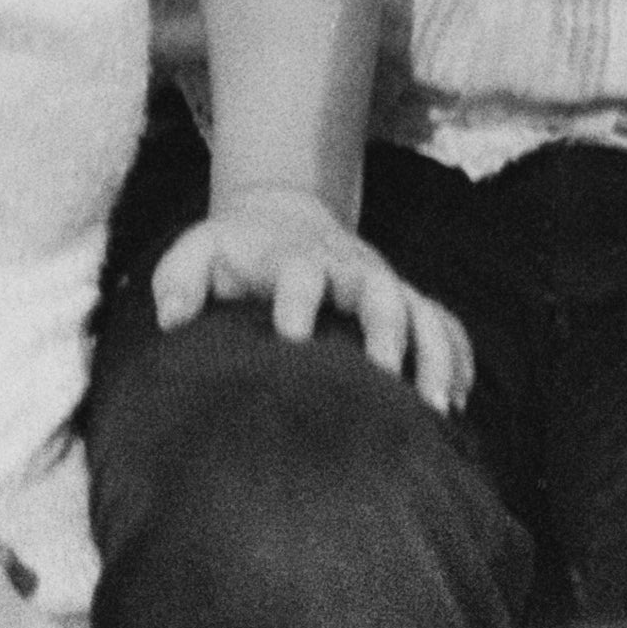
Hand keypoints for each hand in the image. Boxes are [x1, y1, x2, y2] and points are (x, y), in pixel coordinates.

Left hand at [146, 188, 473, 412]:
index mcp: (297, 258)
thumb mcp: (199, 252)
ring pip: (423, 312)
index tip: (292, 336)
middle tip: (384, 376)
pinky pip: (445, 326)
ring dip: (433, 353)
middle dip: (386, 330)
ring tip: (436, 407)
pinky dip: (456, 359)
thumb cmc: (236, 253)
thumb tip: (171, 320)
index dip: (298, 299)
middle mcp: (350, 271)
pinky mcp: (406, 304)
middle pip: (380, 291)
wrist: (284, 220)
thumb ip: (179, 279)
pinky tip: (454, 405)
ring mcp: (384, 286)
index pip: (301, 272)